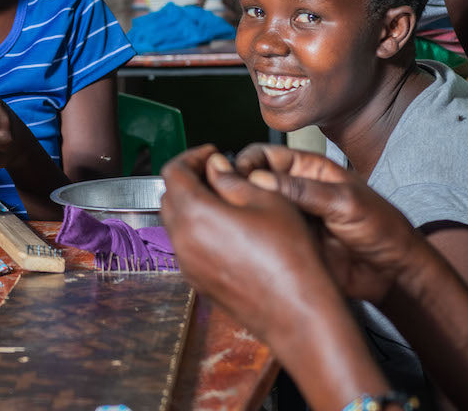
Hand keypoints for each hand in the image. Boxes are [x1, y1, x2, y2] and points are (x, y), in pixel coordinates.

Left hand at [160, 146, 333, 345]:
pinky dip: (197, 230)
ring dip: (192, 204)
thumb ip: (233, 178)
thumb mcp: (267, 200)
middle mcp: (182, 240)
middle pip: (170, 196)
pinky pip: (186, 246)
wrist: (297, 312)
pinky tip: (228, 228)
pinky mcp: (197, 281)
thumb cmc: (289, 257)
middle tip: (218, 172)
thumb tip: (215, 166)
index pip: (174, 172)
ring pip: (176, 222)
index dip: (192, 156)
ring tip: (225, 199)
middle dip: (190, 179)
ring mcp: (187, 264)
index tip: (211, 153)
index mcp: (195, 214)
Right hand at [234, 145, 424, 303]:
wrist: (394, 274)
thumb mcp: (345, 202)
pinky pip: (261, 237)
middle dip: (235, 186)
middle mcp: (292, 191)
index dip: (246, 162)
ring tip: (231, 220)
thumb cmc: (381, 228)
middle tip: (226, 199)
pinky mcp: (287, 243)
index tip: (235, 175)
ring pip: (252, 209)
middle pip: (251, 181)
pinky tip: (240, 241)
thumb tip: (258, 179)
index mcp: (307, 170)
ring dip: (239, 212)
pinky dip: (248, 237)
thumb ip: (303, 190)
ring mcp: (288, 218)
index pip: (264, 156)